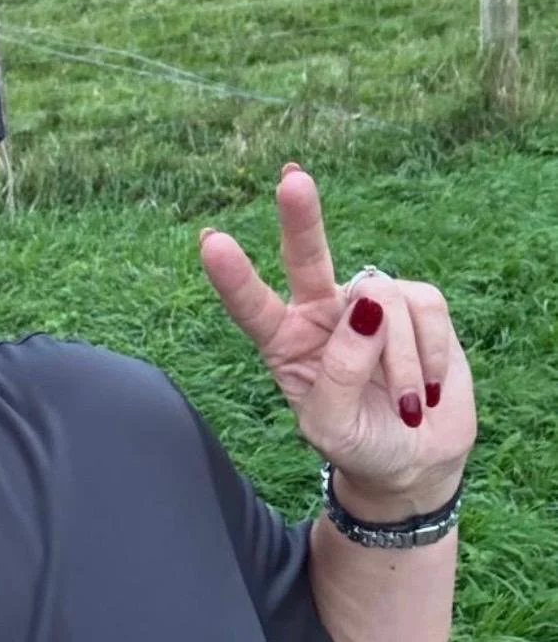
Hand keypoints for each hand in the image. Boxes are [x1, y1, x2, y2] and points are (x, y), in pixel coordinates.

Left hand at [198, 164, 476, 512]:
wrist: (415, 460)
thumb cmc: (359, 442)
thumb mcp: (333, 426)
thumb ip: (339, 373)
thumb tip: (366, 308)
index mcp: (283, 341)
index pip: (252, 306)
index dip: (234, 277)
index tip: (210, 241)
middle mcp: (321, 312)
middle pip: (306, 257)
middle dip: (301, 218)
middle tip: (292, 180)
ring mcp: (369, 305)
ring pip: (382, 303)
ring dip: (401, 362)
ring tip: (407, 403)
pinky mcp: (418, 304)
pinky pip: (426, 309)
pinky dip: (431, 354)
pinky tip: (428, 387)